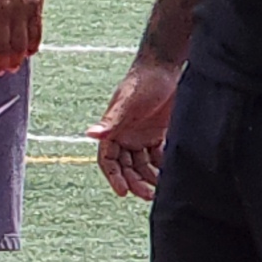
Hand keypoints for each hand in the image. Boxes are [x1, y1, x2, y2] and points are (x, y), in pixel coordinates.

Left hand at [0, 0, 45, 74]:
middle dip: (1, 61)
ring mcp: (22, 8)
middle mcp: (4, 10)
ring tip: (14, 68)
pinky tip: (31, 53)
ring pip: (20, 40)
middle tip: (0, 73)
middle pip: (3, 43)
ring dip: (17, 57)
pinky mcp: (37, 4)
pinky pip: (36, 28)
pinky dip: (34, 43)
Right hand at [89, 60, 177, 199]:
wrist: (166, 66)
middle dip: (135, 182)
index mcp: (113, 130)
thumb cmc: (143, 80)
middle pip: (126, 166)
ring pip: (143, 164)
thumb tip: (90, 135)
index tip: (123, 192)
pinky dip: (164, 166)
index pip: (108, 160)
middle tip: (147, 195)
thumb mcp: (127, 102)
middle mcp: (126, 135)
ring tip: (161, 189)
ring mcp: (143, 135)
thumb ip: (111, 121)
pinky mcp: (159, 133)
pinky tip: (172, 175)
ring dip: (150, 177)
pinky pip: (159, 156)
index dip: (114, 177)